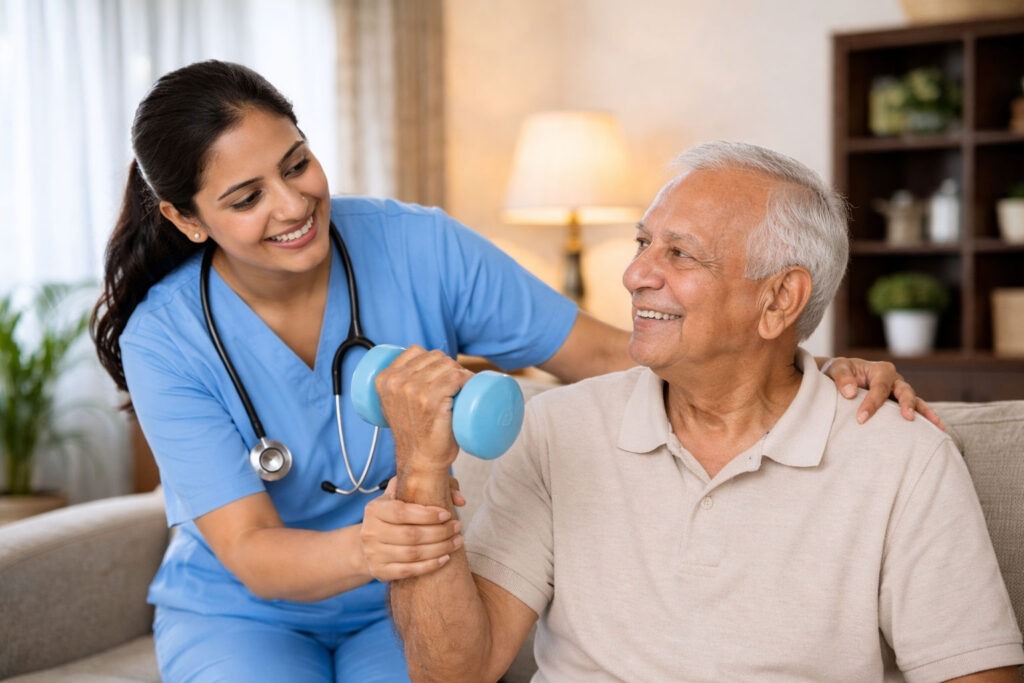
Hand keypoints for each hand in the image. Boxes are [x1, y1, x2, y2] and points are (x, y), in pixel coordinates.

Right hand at [361, 478, 464, 581]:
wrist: (369, 543)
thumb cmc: (394, 515)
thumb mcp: (403, 494)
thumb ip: (431, 486)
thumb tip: (460, 499)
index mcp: (374, 509)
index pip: (401, 512)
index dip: (427, 515)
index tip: (448, 514)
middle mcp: (370, 532)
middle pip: (410, 535)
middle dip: (440, 532)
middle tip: (457, 527)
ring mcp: (373, 554)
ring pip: (412, 554)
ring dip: (440, 548)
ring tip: (457, 541)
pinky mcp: (380, 571)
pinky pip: (408, 571)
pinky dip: (430, 566)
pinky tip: (445, 558)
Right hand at [376, 346, 471, 473]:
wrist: (420, 460)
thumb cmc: (414, 433)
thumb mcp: (396, 403)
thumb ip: (400, 386)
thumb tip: (418, 368)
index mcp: (384, 379)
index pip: (415, 351)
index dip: (433, 359)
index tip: (442, 373)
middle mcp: (397, 382)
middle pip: (435, 357)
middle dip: (450, 366)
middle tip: (457, 385)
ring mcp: (414, 390)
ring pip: (448, 365)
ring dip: (461, 372)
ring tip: (464, 387)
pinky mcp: (431, 400)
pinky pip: (456, 377)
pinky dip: (468, 378)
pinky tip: (470, 384)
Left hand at [820, 356, 944, 429]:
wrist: (841, 378)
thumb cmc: (841, 372)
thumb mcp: (838, 368)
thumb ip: (842, 378)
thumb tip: (850, 393)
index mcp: (881, 370)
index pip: (879, 387)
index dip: (872, 403)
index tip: (861, 419)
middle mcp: (895, 380)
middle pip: (905, 391)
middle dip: (906, 404)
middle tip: (907, 418)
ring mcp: (900, 392)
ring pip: (916, 401)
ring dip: (925, 413)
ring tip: (937, 427)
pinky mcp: (900, 404)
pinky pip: (915, 410)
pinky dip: (925, 419)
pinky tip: (938, 430)